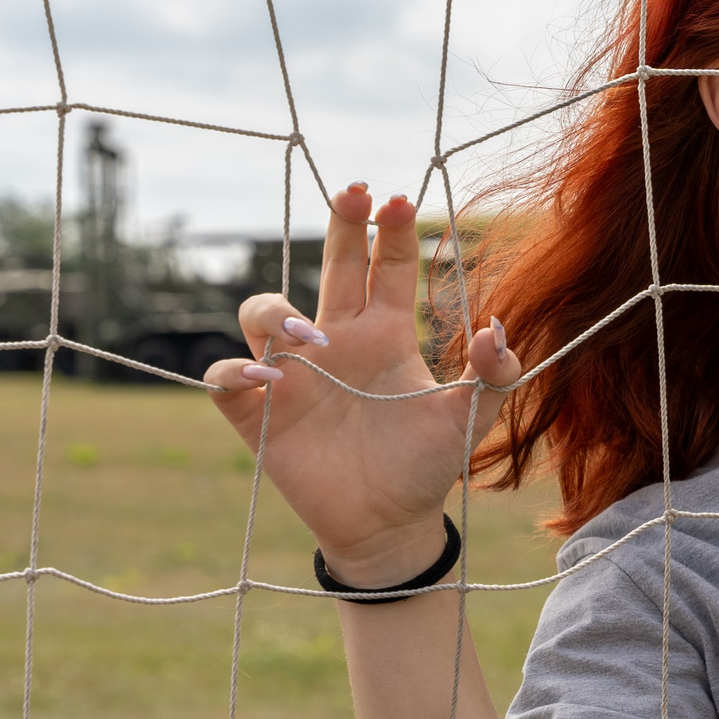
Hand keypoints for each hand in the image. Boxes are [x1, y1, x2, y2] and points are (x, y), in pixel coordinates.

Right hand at [204, 184, 519, 583]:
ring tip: (314, 337)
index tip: (400, 202)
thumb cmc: (428, 465)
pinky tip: (269, 378)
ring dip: (280, 312)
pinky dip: (236, 370)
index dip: (390, 232)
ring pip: (262, 313)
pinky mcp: (259, 416)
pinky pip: (225, 378)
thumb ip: (493, 375)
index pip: (385, 266)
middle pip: (329, 265)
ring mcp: (292, 376)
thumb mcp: (471, 419)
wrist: (391, 525)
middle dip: (340, 225)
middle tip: (354, 192)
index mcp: (384, 334)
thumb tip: (494, 327)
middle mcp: (334, 342)